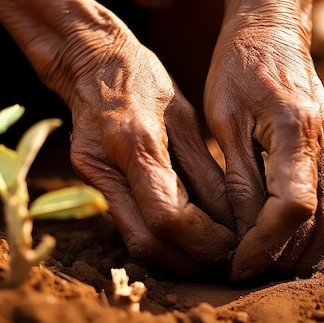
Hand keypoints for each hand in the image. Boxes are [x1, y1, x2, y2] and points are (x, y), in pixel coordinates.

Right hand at [57, 29, 236, 273]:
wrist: (90, 62)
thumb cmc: (144, 79)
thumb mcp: (185, 116)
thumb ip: (204, 170)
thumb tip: (231, 218)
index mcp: (136, 141)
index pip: (169, 217)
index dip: (205, 241)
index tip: (234, 245)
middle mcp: (107, 167)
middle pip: (148, 243)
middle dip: (192, 260)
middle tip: (226, 258)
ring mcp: (93, 177)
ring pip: (135, 242)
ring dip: (176, 256)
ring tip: (211, 251)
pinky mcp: (91, 181)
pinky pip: (127, 225)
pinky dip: (159, 238)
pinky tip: (185, 234)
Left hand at [204, 17, 323, 280]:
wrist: (272, 29)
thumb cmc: (239, 67)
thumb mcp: (224, 118)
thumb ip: (239, 176)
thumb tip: (245, 232)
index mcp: (296, 129)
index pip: (292, 207)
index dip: (264, 244)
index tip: (236, 265)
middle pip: (323, 223)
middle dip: (286, 258)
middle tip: (248, 276)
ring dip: (303, 251)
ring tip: (264, 268)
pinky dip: (312, 231)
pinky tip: (284, 243)